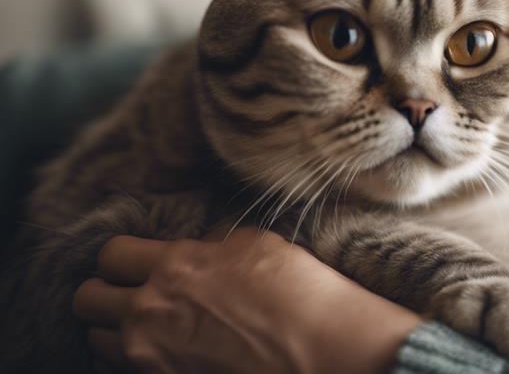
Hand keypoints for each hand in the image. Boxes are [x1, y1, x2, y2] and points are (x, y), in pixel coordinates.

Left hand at [73, 228, 421, 373]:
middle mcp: (151, 310)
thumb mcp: (257, 244)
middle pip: (87, 298)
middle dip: (104, 293)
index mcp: (175, 265)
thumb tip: (197, 250)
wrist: (324, 350)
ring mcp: (153, 355)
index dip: (122, 256)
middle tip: (132, 293)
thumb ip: (211, 246)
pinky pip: (122, 369)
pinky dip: (132, 359)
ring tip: (147, 325)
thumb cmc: (300, 292)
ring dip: (115, 330)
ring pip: (97, 339)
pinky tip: (165, 350)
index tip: (139, 262)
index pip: (111, 253)